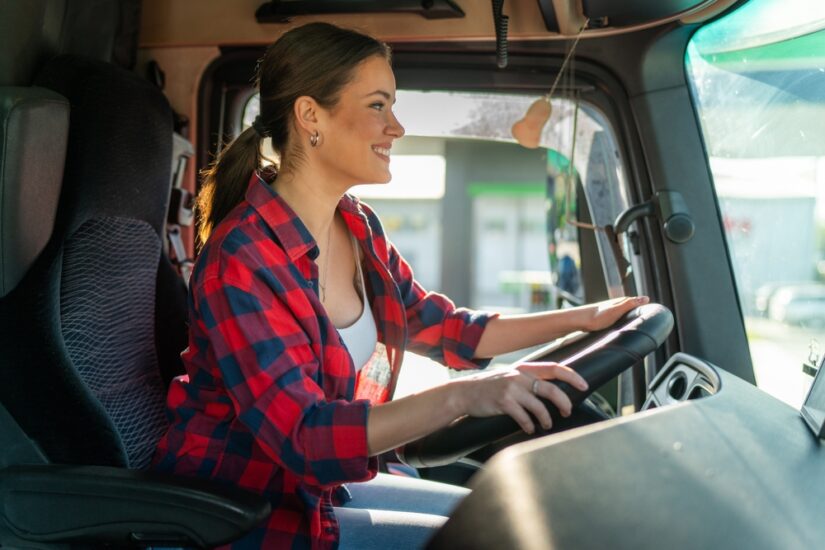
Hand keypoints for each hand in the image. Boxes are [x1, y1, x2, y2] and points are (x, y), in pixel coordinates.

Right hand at [451, 362, 588, 434]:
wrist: (463, 393)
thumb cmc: (488, 387)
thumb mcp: (509, 377)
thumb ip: (527, 380)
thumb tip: (549, 391)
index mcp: (524, 369)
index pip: (554, 368)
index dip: (572, 376)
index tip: (584, 385)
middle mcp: (519, 376)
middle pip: (551, 390)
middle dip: (564, 403)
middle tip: (567, 412)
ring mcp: (511, 389)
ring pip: (540, 407)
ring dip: (546, 419)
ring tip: (546, 424)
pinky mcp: (503, 402)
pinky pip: (524, 418)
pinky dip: (530, 425)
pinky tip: (529, 428)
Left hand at [580, 296, 648, 331]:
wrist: (580, 320)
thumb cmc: (597, 317)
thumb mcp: (616, 310)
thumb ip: (630, 304)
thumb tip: (646, 298)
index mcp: (621, 302)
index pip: (637, 302)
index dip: (645, 307)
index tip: (656, 313)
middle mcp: (616, 305)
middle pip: (631, 307)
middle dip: (639, 311)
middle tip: (650, 318)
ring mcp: (610, 311)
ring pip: (624, 313)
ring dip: (631, 316)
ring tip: (639, 323)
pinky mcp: (605, 318)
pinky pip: (618, 319)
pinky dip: (622, 321)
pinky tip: (622, 326)